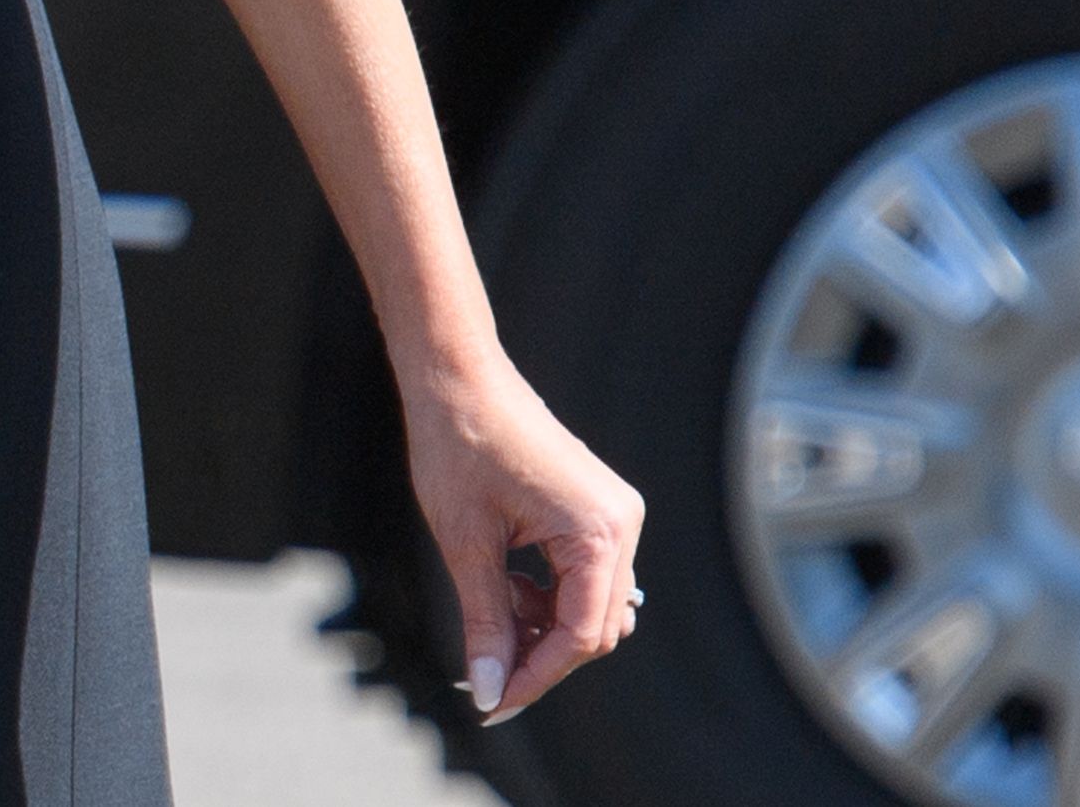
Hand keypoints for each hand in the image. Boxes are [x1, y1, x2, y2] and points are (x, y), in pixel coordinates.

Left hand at [404, 351, 644, 724]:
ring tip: (492, 610)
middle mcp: (622, 524)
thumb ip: (486, 620)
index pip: (581, 635)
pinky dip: (548, 595)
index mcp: (598, 532)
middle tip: (485, 672)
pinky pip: (585, 576)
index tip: (493, 703)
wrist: (457, 375)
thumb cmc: (457, 446)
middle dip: (540, 655)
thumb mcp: (466, 543)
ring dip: (543, 625)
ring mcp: (615, 516)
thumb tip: (489, 689)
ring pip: (591, 606)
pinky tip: (506, 584)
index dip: (536, 675)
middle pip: (595, 628)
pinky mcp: (598, 510)